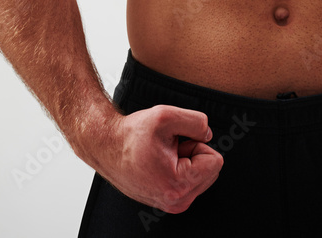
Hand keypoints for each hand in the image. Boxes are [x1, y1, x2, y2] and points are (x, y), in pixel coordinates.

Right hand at [73, 103, 223, 212]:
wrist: (106, 146)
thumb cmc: (132, 134)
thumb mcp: (166, 116)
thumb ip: (197, 122)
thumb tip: (208, 135)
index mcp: (178, 185)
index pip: (215, 161)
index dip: (197, 144)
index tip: (176, 143)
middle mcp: (177, 201)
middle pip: (211, 170)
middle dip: (193, 154)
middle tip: (168, 149)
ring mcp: (171, 204)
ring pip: (201, 175)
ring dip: (186, 161)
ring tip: (162, 156)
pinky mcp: (167, 202)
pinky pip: (189, 180)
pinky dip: (179, 168)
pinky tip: (159, 163)